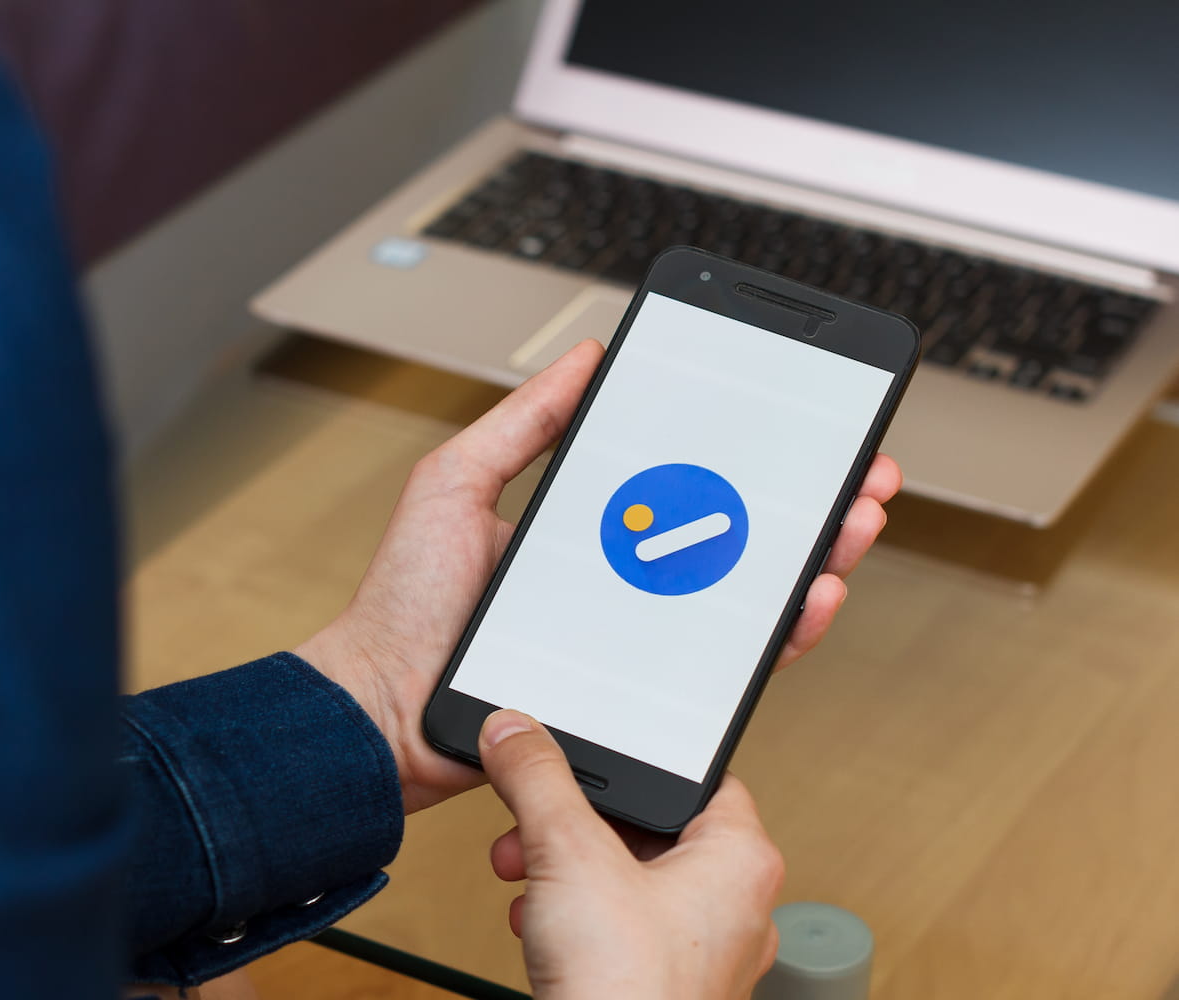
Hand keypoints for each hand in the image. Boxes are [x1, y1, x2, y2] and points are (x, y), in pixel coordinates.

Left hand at [297, 340, 902, 813]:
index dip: (748, 457)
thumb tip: (585, 355)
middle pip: (737, 538)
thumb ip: (522, 422)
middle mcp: (624, 582)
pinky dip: (779, 634)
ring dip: (816, 560)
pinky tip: (807, 600)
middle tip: (861, 472)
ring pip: (749, 599)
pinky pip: (726, 665)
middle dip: (810, 503)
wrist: (381, 706)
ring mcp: (637, 639)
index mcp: (589, 528)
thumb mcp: (456, 483)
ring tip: (853, 525)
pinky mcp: (642, 695)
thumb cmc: (405, 604)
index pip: (687, 485)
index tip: (800, 422)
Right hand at [481, 710, 782, 999]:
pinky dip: (575, 921)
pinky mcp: (665, 989)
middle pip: (650, 832)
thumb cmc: (628, 989)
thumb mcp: (568, 852)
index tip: (594, 758)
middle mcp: (736, 909)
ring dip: (568, 872)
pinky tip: (539, 925)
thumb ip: (539, 779)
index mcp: (741, 861)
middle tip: (539, 823)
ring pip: (630, 884)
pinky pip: (620, 933)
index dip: (639, 765)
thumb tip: (517, 733)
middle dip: (578, 825)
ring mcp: (702, 956)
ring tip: (528, 873)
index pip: (701, 778)